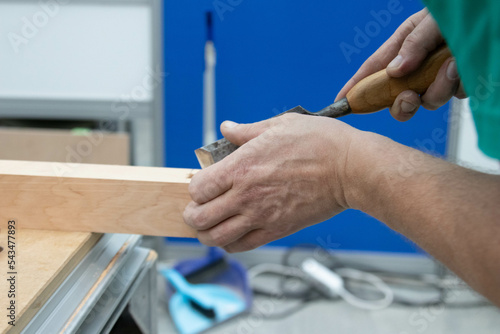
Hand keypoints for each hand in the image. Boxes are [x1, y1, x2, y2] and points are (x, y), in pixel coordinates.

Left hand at [183, 114, 355, 251]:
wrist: (351, 169)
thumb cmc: (319, 142)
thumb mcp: (279, 124)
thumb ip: (246, 130)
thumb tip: (226, 127)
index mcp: (241, 166)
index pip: (197, 188)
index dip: (195, 188)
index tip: (201, 184)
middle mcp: (245, 195)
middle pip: (199, 218)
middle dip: (192, 214)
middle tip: (197, 209)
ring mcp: (260, 216)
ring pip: (216, 238)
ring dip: (206, 234)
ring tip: (209, 225)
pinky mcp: (277, 230)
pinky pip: (242, 246)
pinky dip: (230, 244)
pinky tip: (232, 234)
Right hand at [336, 8, 465, 121]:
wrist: (495, 18)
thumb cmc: (464, 12)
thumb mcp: (433, 21)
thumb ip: (414, 44)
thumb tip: (395, 72)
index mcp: (404, 46)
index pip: (373, 70)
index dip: (356, 87)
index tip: (341, 103)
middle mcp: (418, 64)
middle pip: (396, 97)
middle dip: (400, 103)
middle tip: (408, 97)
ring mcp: (438, 75)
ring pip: (426, 100)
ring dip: (437, 88)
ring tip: (452, 66)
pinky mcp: (458, 83)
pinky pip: (452, 95)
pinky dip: (457, 85)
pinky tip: (463, 66)